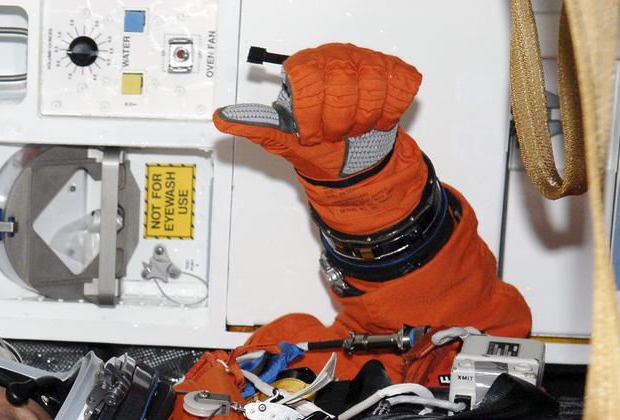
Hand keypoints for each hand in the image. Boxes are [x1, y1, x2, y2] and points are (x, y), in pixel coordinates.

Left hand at [214, 43, 421, 182]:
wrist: (351, 160)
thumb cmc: (316, 146)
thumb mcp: (282, 140)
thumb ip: (254, 127)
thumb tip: (221, 119)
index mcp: (304, 67)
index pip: (308, 79)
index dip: (313, 114)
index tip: (312, 133)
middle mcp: (334, 57)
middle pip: (342, 82)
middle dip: (339, 120)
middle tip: (334, 133)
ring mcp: (366, 61)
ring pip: (373, 84)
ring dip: (364, 118)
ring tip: (354, 128)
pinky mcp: (395, 71)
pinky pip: (400, 86)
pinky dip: (390, 111)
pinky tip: (377, 119)